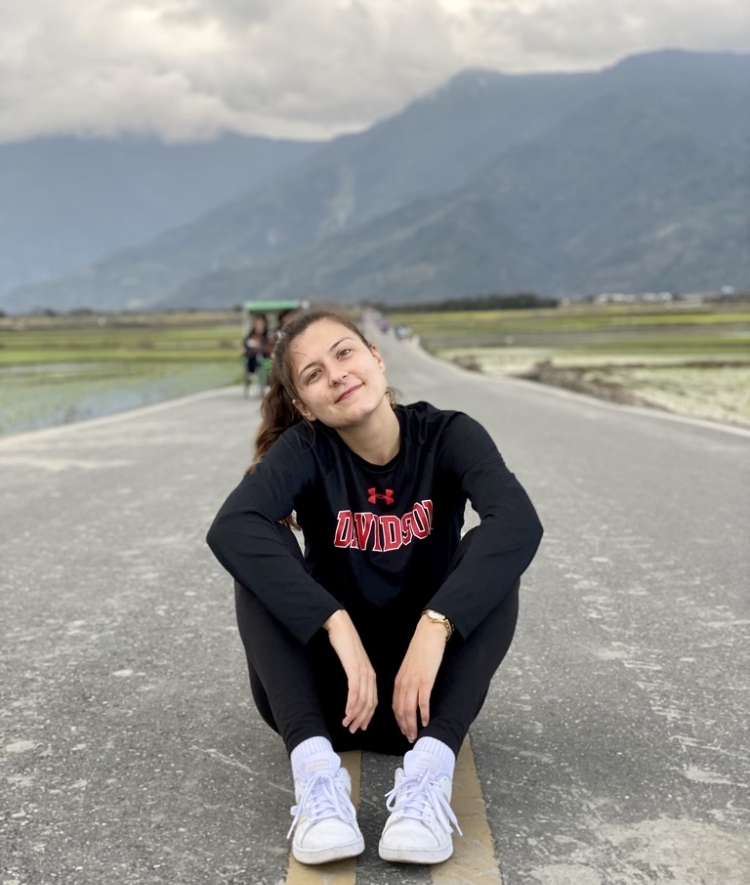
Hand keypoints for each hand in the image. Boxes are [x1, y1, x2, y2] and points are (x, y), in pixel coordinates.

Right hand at [323, 610, 377, 732]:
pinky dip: (352, 703)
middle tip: (353, 730)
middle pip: (370, 703)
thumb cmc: (345, 644)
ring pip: (362, 699)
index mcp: (371, 674)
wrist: (341, 627)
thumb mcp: (353, 663)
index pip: (373, 700)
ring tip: (347, 724)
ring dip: (355, 715)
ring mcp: (362, 671)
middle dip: (362, 719)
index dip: (368, 716)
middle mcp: (370, 675)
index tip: (361, 726)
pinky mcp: (354, 668)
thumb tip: (353, 690)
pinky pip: (355, 690)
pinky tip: (347, 712)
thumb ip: (355, 676)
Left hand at [392, 616, 446, 742]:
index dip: (398, 720)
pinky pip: (422, 701)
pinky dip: (424, 714)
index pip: (395, 705)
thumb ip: (408, 681)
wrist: (428, 634)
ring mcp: (414, 682)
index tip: (403, 730)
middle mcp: (403, 683)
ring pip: (409, 709)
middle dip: (404, 726)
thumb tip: (411, 694)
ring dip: (412, 724)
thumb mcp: (410, 667)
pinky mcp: (426, 680)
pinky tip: (426, 721)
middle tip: (409, 738)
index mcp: (398, 680)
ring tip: (415, 735)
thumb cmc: (421, 649)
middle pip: (400, 710)